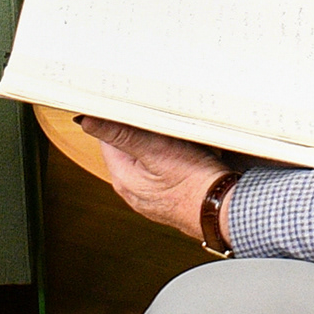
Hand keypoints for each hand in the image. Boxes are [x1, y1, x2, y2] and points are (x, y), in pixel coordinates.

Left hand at [77, 117, 238, 243]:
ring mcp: (152, 194)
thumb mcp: (156, 150)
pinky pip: (164, 167)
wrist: (226, 210)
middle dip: (139, 129)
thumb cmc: (195, 184)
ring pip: (147, 156)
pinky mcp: (171, 194)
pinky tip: (186, 150)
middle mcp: (134, 189)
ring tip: (173, 132)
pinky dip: (171, 155)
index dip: (116, 119)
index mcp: (123, 178)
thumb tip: (87, 121)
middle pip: (127, 146)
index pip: (106, 138)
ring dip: (157, 141)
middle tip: (155, 114)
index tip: (127, 103)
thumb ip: (121, 134)